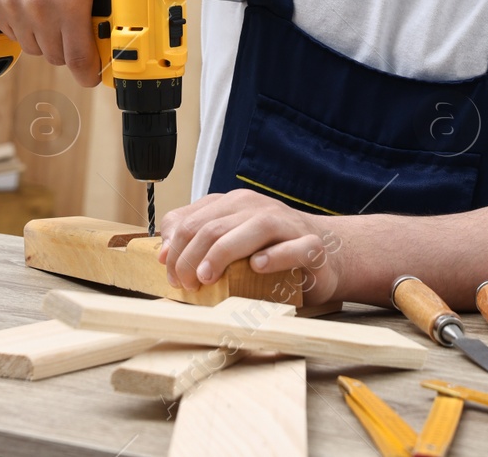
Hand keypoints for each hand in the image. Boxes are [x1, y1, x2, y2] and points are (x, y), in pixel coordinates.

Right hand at [0, 0, 107, 87]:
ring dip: (46, 38)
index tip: (92, 76)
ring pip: (32, 46)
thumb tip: (131, 30)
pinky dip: (24, 26)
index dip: (88, 73)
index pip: (77, 58)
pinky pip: (12, 31)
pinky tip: (36, 5)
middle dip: (69, 51)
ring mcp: (11, 2)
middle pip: (55, 55)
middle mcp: (37, 5)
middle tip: (78, 37)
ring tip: (56, 14)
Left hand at [157, 188, 343, 304]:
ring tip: (206, 278)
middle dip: (191, 257)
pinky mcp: (310, 245)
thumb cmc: (270, 250)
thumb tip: (163, 251)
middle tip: (185, 284)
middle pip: (214, 227)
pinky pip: (292, 248)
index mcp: (235, 204)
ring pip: (251, 229)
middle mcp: (258, 208)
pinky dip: (273, 257)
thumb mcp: (228, 240)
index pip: (194, 220)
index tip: (169, 273)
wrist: (324, 254)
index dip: (176, 248)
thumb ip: (196, 238)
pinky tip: (256, 267)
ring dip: (223, 254)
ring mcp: (286, 224)